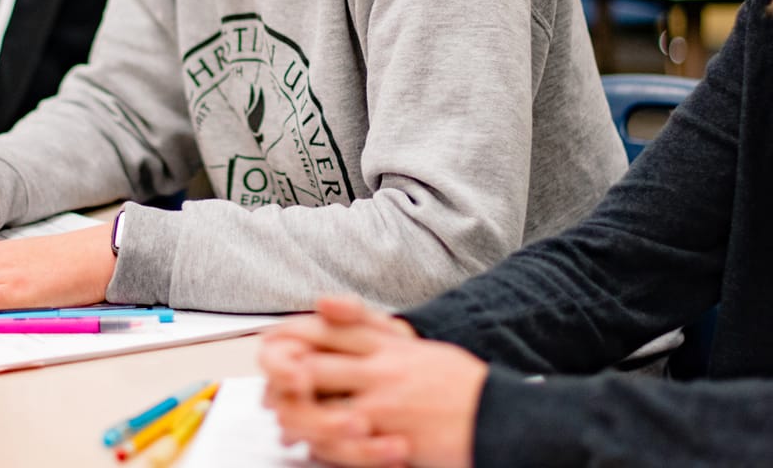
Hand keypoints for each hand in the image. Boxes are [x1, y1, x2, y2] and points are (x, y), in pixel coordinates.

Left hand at [261, 296, 484, 467]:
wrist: (500, 417)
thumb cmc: (464, 388)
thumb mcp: (422, 349)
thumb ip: (382, 337)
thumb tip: (343, 325)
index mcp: (389, 344)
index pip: (328, 328)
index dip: (293, 334)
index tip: (277, 346)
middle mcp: (380, 367)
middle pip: (310, 362)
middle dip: (282, 377)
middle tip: (272, 392)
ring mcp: (382, 402)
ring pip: (316, 404)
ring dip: (294, 415)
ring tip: (287, 425)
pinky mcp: (388, 436)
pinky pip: (340, 440)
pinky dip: (321, 445)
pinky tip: (315, 447)